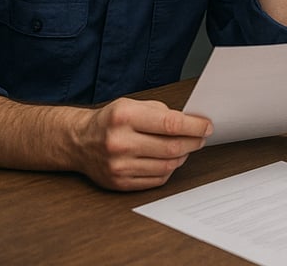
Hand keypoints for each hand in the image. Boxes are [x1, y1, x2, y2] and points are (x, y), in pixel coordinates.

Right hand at [75, 98, 211, 190]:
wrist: (79, 141)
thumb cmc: (111, 120)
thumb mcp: (133, 105)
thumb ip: (162, 113)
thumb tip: (193, 124)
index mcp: (124, 117)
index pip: (171, 124)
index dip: (195, 127)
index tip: (207, 127)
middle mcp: (119, 142)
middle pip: (172, 147)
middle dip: (193, 142)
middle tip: (201, 138)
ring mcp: (118, 166)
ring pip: (167, 166)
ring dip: (183, 157)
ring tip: (186, 148)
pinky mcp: (119, 182)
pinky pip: (156, 180)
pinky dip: (169, 170)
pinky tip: (170, 160)